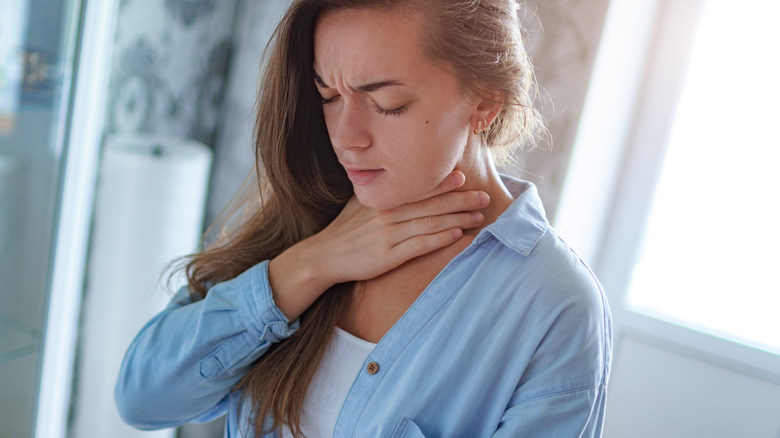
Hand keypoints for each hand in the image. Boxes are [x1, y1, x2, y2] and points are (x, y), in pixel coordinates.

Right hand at [269, 171, 488, 320]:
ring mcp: (388, 235)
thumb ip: (381, 195)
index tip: (463, 178)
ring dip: (457, 219)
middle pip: (430, 204)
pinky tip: (457, 235)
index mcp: (382, 200)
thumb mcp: (359, 205)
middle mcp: (387, 214)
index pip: (417, 189)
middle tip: (483, 196)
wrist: (323, 257)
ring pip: (430, 223)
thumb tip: (399, 183)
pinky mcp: (388, 256)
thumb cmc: (344, 231)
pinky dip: (440, 239)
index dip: (442, 183)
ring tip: (478, 216)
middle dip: (460, 199)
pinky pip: (420, 245)